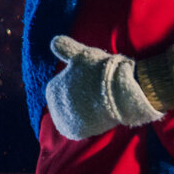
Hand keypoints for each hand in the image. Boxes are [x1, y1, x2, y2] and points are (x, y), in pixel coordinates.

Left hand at [44, 35, 162, 139]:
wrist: (121, 91)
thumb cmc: (101, 70)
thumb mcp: (81, 54)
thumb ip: (65, 48)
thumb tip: (53, 41)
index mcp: (52, 88)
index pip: (63, 85)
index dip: (79, 81)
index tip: (92, 79)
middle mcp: (53, 106)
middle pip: (67, 100)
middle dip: (80, 96)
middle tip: (97, 90)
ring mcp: (64, 120)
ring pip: (74, 113)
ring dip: (83, 109)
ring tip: (99, 102)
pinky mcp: (75, 132)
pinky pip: (79, 127)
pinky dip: (87, 122)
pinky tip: (97, 115)